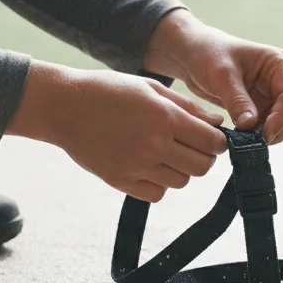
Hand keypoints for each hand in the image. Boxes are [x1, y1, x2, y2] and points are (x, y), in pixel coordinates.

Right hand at [6, 62, 227, 201]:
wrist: (65, 107)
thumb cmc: (110, 91)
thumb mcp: (151, 88)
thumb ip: (187, 107)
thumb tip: (217, 124)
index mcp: (166, 117)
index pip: (213, 142)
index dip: (218, 141)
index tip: (211, 138)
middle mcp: (155, 144)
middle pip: (202, 166)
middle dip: (204, 157)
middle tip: (192, 147)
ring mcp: (137, 166)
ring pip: (182, 181)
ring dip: (181, 170)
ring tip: (166, 153)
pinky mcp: (120, 181)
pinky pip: (157, 194)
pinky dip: (159, 184)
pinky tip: (149, 166)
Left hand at [142, 9, 282, 144]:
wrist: (193, 54)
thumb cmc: (207, 54)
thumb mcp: (220, 75)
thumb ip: (237, 100)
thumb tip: (250, 126)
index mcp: (277, 63)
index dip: (280, 118)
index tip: (262, 135)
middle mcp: (280, 79)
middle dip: (278, 129)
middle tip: (253, 142)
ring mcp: (272, 94)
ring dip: (269, 134)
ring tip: (245, 140)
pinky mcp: (261, 107)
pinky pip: (269, 126)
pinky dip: (259, 135)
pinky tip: (242, 138)